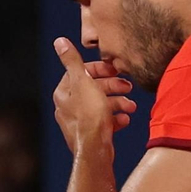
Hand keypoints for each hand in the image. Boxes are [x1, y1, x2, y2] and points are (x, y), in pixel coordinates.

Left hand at [52, 38, 136, 153]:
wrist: (95, 149)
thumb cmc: (89, 116)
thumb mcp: (83, 82)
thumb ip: (72, 61)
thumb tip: (59, 42)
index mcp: (64, 92)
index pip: (81, 72)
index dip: (100, 69)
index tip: (115, 70)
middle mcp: (68, 106)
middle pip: (93, 88)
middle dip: (113, 87)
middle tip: (127, 87)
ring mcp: (79, 121)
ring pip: (101, 105)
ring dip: (118, 103)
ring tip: (131, 106)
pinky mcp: (90, 133)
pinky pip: (104, 121)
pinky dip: (116, 118)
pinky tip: (124, 119)